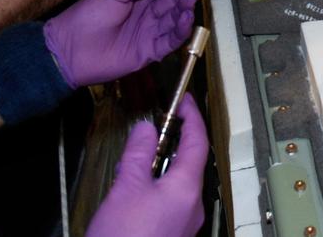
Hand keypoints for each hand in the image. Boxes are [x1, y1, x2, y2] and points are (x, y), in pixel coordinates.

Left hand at [44, 0, 212, 87]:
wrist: (68, 47)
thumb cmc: (86, 16)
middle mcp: (150, 15)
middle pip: (176, 0)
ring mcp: (151, 33)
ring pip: (176, 19)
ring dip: (188, 6)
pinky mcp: (149, 52)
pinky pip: (170, 41)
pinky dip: (180, 30)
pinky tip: (187, 17)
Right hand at [87, 95, 208, 236]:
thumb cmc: (124, 236)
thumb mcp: (126, 188)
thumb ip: (138, 155)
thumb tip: (146, 128)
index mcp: (188, 188)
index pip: (198, 142)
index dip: (192, 117)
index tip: (184, 100)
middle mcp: (194, 206)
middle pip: (190, 164)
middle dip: (174, 143)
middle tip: (155, 127)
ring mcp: (185, 225)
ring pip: (179, 185)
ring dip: (162, 168)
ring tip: (136, 160)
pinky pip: (171, 204)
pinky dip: (157, 189)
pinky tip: (135, 192)